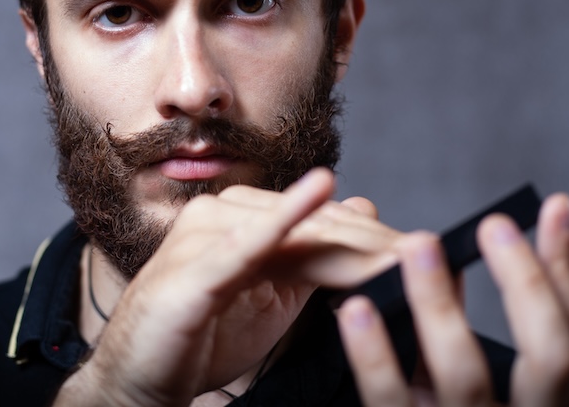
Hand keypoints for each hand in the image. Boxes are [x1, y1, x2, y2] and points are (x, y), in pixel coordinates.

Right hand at [57, 168, 399, 406]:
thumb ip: (311, 255)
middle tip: (429, 256)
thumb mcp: (272, 295)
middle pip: (315, 224)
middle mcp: (226, 214)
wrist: (139, 377)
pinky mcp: (193, 267)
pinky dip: (282, 220)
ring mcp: (206, 235)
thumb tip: (360, 208)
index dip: (376, 241)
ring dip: (351, 242)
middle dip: (375, 244)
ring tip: (401, 250)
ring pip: (293, 233)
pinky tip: (319, 192)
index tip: (429, 256)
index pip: (324, 224)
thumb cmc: (202, 335)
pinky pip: (243, 243)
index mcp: (246, 219)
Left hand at [337, 193, 568, 405]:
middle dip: (524, 286)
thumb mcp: (461, 385)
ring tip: (417, 245)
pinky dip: (375, 355)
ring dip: (442, 305)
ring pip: (466, 376)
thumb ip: (461, 331)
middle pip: (548, 359)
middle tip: (492, 224)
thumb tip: (467, 254)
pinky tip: (355, 311)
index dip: (565, 272)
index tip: (553, 208)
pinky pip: (390, 402)